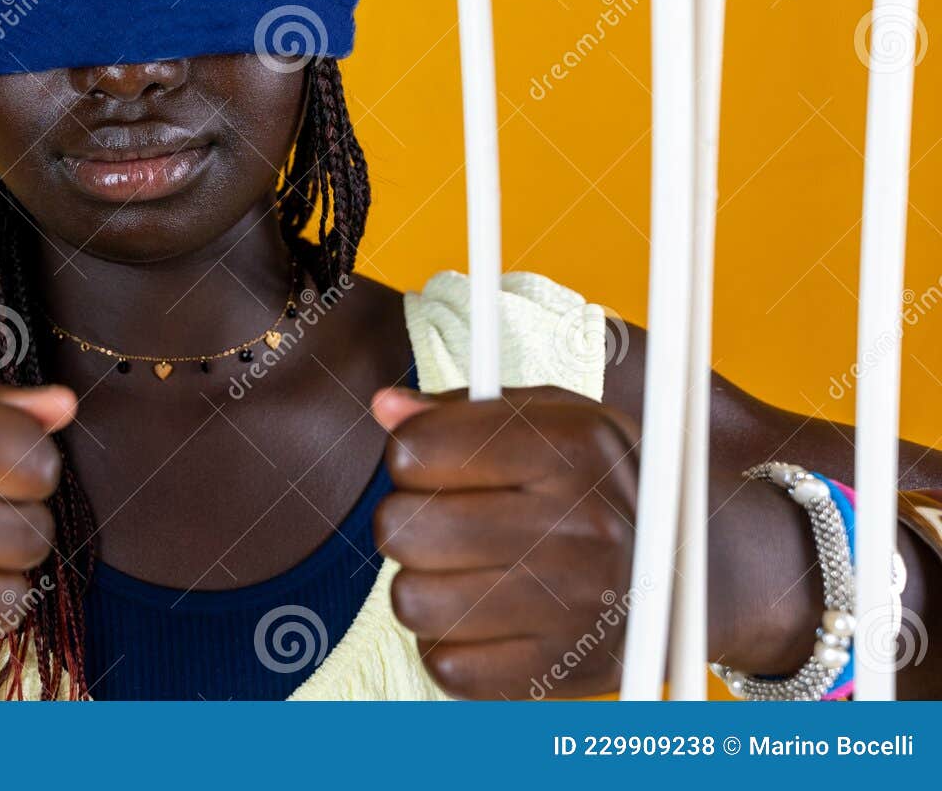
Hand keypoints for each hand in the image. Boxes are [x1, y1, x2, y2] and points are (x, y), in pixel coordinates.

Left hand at [370, 386, 639, 698]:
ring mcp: (575, 607)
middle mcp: (580, 526)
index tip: (437, 464)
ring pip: (412, 601)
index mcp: (572, 447)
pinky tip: (486, 618)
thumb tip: (384, 408)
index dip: (410, 456)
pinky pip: (447, 668)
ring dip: (424, 586)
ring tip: (467, 570)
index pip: (416, 450)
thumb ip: (462, 410)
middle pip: (402, 527)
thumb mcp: (552, 419)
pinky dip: (450, 645)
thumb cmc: (601, 481)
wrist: (699, 571)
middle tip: (444, 520)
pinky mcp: (563, 674)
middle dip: (407, 521)